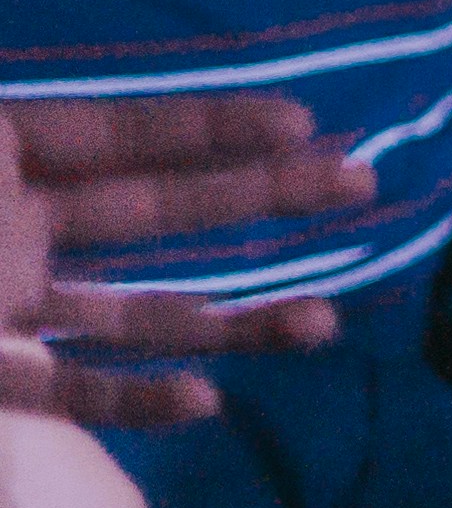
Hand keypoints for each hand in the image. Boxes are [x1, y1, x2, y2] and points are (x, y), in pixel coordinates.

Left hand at [0, 97, 362, 427]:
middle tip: (360, 183)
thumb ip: (5, 132)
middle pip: (152, 210)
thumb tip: (90, 107)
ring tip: (322, 324)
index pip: (120, 135)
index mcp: (0, 154)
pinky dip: (131, 400)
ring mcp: (3, 305)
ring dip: (227, 323)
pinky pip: (63, 394)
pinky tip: (205, 400)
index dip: (209, 127)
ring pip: (129, 316)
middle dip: (261, 195)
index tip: (302, 125)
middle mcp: (15, 225)